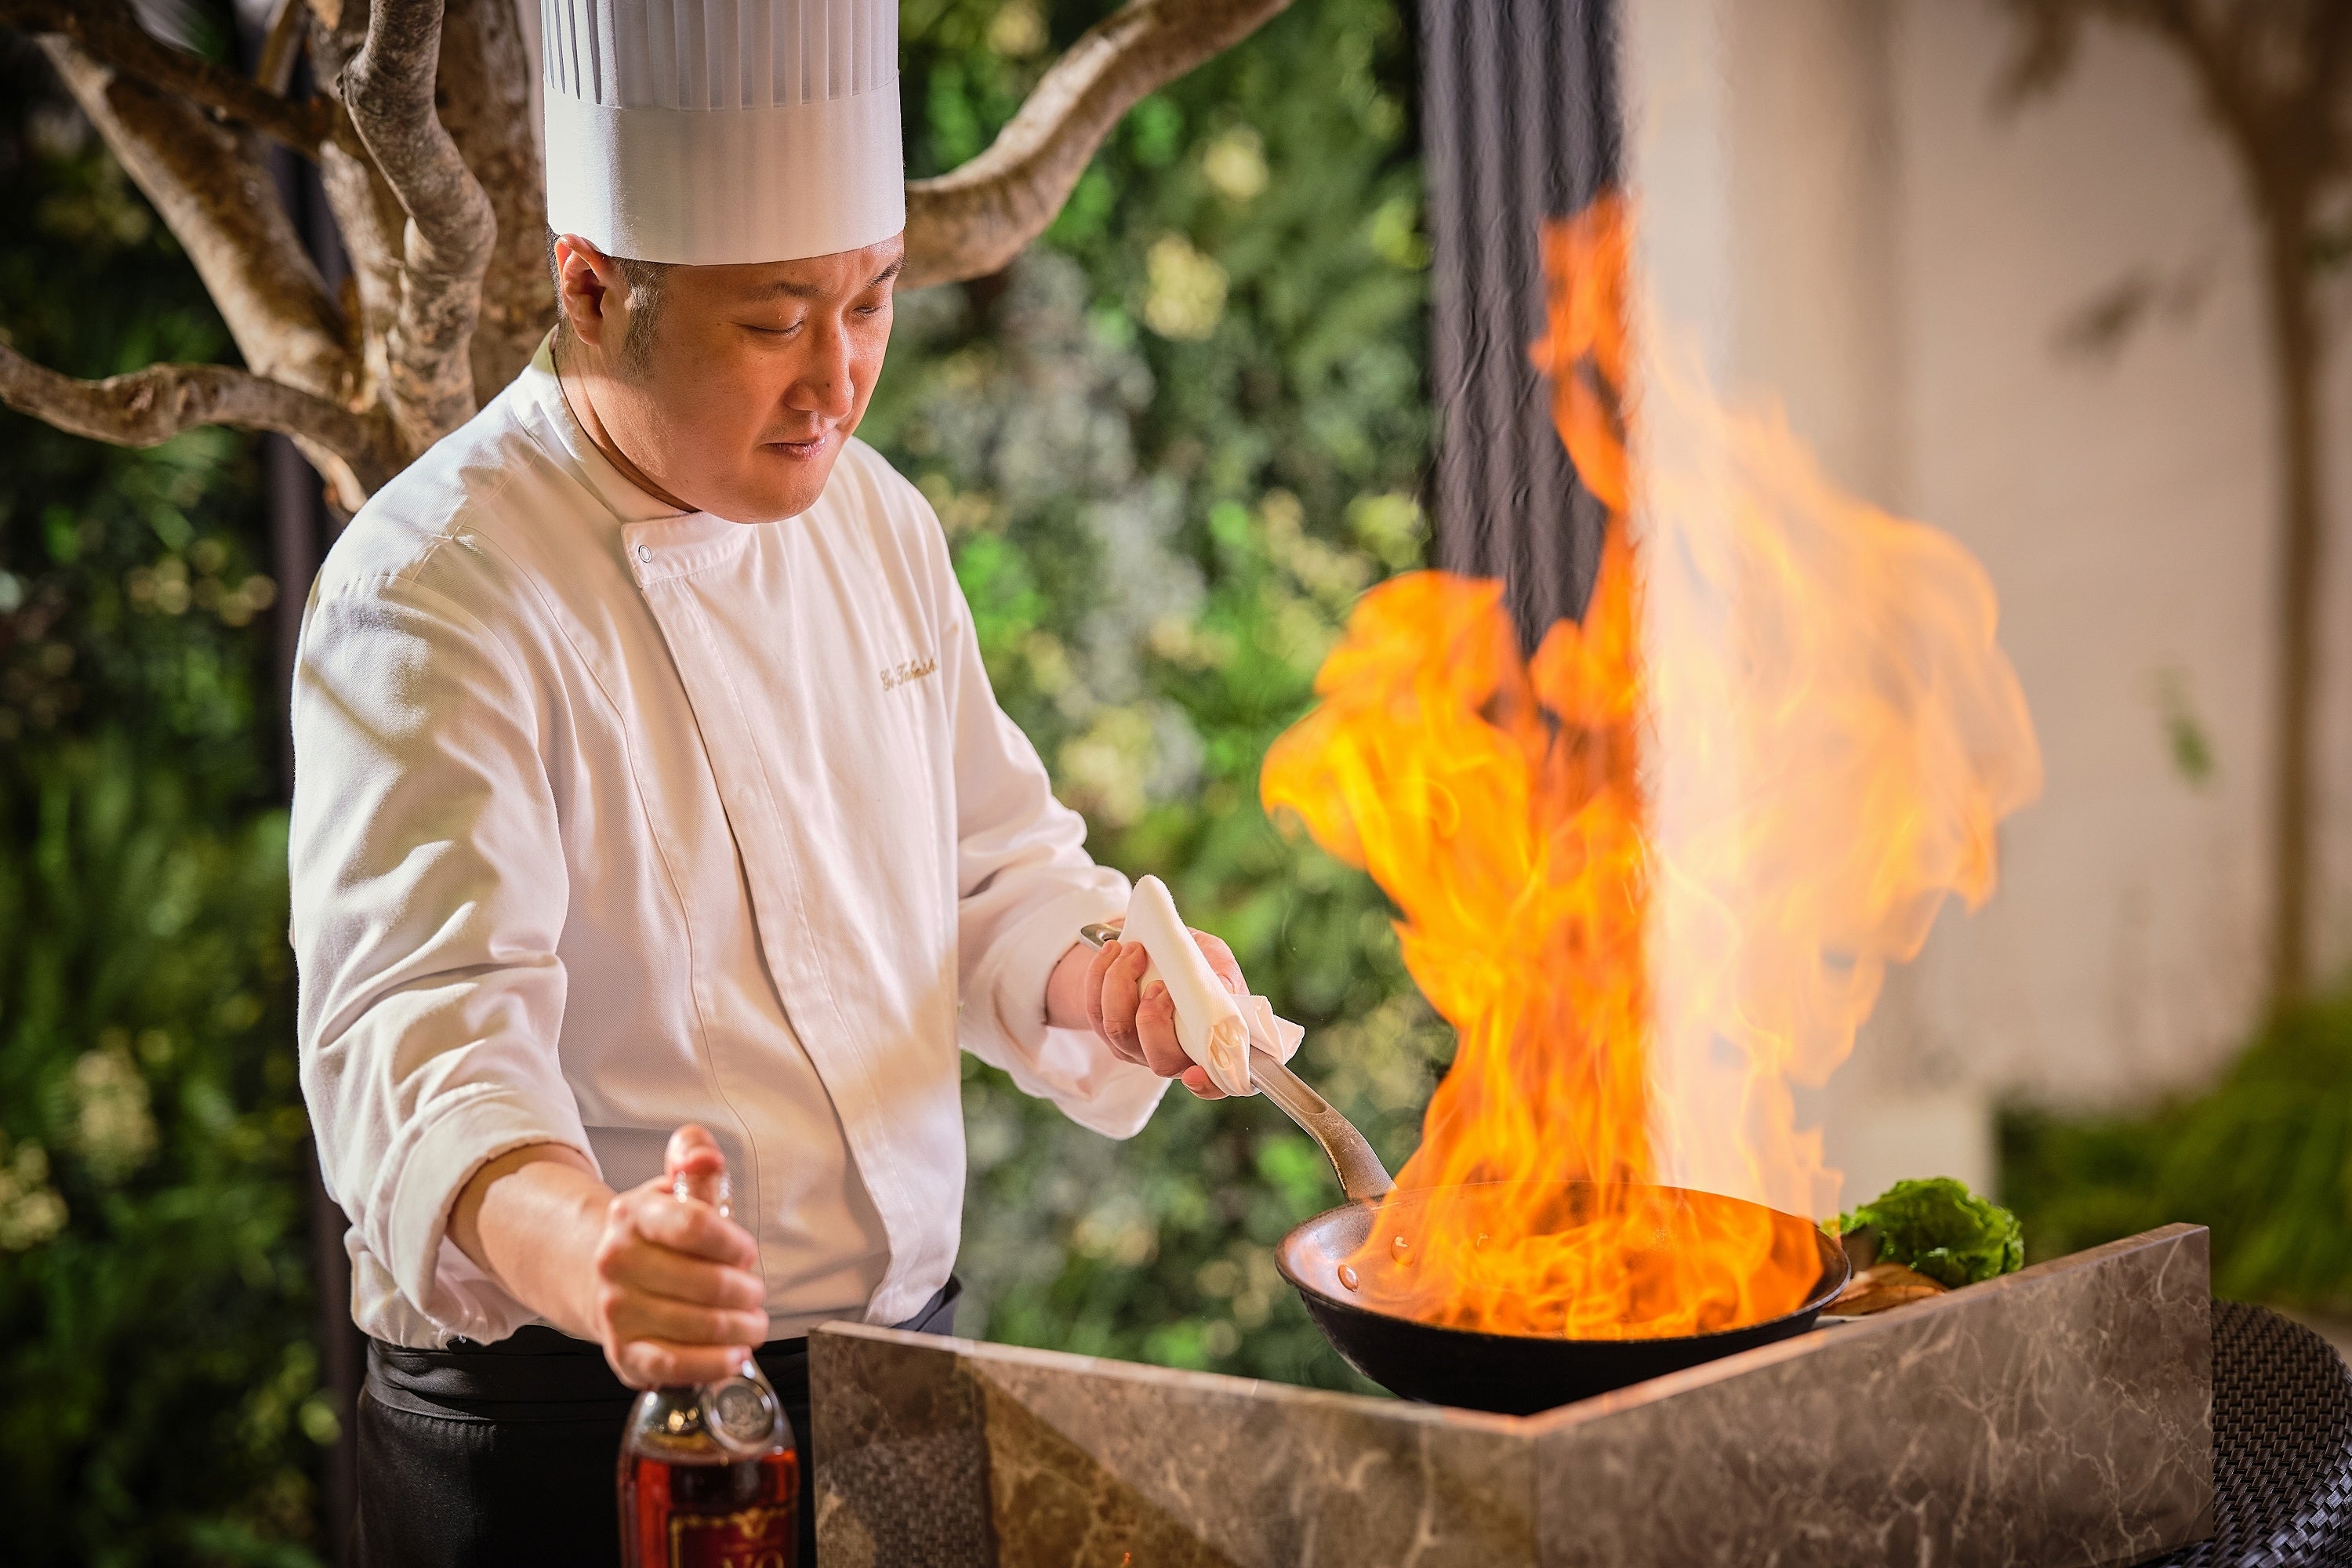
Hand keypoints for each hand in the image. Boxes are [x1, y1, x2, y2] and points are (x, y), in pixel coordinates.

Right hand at [587, 1125, 768, 1387]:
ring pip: (698, 1325)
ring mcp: (617, 1311)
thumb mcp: (673, 1189)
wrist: (601, 1279)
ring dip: (741, 1328)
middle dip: (746, 1291)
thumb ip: (694, 1161)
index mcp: (634, 1216)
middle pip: (706, 1283)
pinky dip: (713, 1364)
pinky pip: (675, 1365)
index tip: (747, 1252)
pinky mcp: (625, 1353)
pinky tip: (733, 1356)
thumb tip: (702, 1156)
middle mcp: (617, 1263)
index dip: (733, 1243)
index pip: (694, 1225)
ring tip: (753, 1323)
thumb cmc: (655, 1237)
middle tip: (755, 1293)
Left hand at [1048, 921, 1247, 1098]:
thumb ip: (1222, 977)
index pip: (1216, 1084)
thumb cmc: (1199, 963)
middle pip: (1159, 1061)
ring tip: (1135, 951)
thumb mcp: (1217, 961)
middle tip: (1160, 984)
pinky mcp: (1108, 1032)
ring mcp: (1136, 1049)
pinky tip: (1114, 949)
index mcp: (1209, 1047)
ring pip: (1118, 1031)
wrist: (1162, 952)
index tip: (1194, 1074)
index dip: (1206, 1086)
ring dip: (1121, 985)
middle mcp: (1172, 1057)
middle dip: (1154, 1020)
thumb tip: (1220, 989)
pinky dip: (1100, 975)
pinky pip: (1094, 1009)